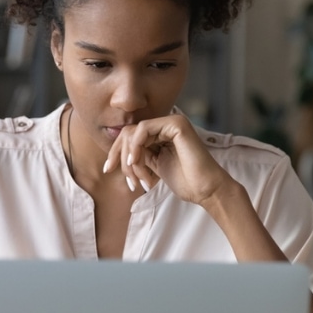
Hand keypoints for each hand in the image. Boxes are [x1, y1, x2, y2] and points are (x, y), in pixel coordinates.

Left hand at [103, 114, 233, 204]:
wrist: (205, 190)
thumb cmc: (185, 181)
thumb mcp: (153, 166)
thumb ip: (139, 155)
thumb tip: (116, 153)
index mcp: (161, 134)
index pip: (129, 136)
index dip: (115, 153)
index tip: (107, 170)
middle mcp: (166, 125)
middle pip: (128, 133)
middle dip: (120, 157)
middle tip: (128, 181)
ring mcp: (172, 122)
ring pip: (133, 132)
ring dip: (130, 158)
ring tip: (139, 179)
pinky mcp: (176, 124)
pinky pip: (143, 129)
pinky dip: (135, 147)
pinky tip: (135, 162)